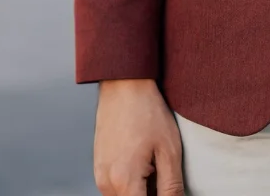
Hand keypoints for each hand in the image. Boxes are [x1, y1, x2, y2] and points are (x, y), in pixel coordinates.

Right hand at [94, 79, 184, 195]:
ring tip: (154, 162)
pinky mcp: (99, 167)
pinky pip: (116, 187)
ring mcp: (100, 176)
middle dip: (151, 193)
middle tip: (162, 170)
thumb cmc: (147, 111)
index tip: (167, 188)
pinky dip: (132, 182)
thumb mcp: (169, 150)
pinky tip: (144, 160)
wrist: (124, 84)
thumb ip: (171, 187)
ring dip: (141, 190)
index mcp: (124, 182)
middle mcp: (106, 183)